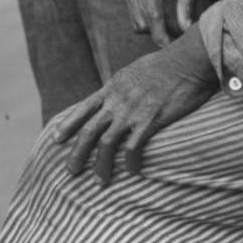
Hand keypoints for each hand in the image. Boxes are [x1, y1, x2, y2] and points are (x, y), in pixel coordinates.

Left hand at [53, 25, 217, 184]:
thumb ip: (123, 87)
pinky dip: (129, 163)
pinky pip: (133, 147)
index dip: (67, 124)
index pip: (83, 108)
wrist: (187, 60)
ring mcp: (131, 111)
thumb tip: (119, 96)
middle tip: (71, 171)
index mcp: (112, 87)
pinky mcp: (149, 120)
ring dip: (100, 165)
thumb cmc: (168, 65)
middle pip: (88, 131)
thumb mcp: (135, 71)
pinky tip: (131, 172)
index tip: (55, 139)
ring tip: (99, 182)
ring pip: (106, 143)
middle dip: (76, 153)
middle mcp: (117, 101)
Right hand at [123, 0, 227, 47]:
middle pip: (143, 22)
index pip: (152, 14)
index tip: (175, 49)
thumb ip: (187, 5)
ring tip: (178, 25)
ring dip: (157, 29)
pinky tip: (168, 18)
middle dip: (162, 33)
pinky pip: (137, 16)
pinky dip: (151, 22)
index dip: (163, 35)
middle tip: (184, 36)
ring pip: (138, 22)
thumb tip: (185, 32)